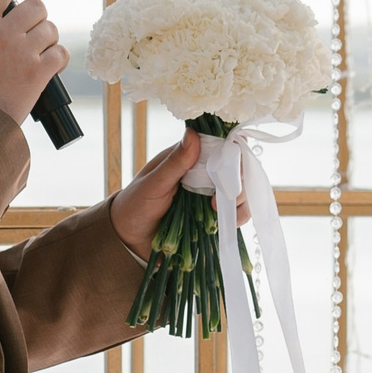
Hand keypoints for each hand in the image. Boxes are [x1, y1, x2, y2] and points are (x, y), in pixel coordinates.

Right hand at [0, 0, 67, 125]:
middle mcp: (1, 34)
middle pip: (36, 6)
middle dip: (39, 17)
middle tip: (33, 31)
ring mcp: (21, 53)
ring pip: (51, 29)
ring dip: (48, 40)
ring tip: (37, 55)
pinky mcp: (38, 73)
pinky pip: (61, 53)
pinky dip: (58, 59)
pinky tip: (50, 68)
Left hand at [111, 130, 251, 250]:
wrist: (130, 238)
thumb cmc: (136, 205)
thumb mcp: (153, 184)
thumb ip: (175, 162)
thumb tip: (193, 134)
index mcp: (189, 157)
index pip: (221, 145)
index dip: (233, 152)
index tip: (230, 169)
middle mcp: (204, 172)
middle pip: (238, 168)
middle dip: (239, 182)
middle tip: (219, 200)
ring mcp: (211, 194)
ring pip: (241, 190)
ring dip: (241, 201)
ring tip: (221, 213)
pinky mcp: (215, 215)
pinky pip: (236, 212)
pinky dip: (239, 216)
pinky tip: (231, 222)